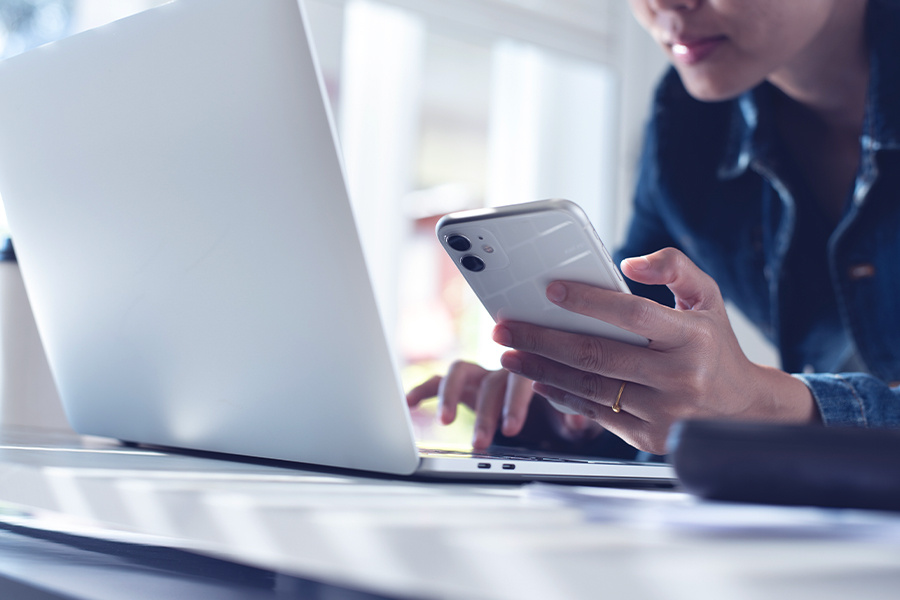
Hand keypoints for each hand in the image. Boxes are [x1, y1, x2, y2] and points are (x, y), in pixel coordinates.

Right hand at [406, 363, 598, 449]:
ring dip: (451, 395)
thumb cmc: (561, 411)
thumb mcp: (574, 419)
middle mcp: (505, 367)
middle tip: (482, 442)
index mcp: (534, 371)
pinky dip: (424, 389)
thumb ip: (576, 419)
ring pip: (460, 373)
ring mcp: (481, 374)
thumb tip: (578, 422)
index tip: (511, 427)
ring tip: (444, 421)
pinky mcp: (463, 384)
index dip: (514, 402)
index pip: (522, 379)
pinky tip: (411, 403)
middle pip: (490, 382)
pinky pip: (439, 380)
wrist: (550, 404)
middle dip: (484, 413)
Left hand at [492, 247, 817, 454]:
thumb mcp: (707, 298)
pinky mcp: (648, 437)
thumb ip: (675, 266)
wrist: (743, 409)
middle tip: (505, 327)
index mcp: (691, 337)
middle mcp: (677, 376)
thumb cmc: (715, 346)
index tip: (551, 290)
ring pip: (588, 387)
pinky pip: (594, 413)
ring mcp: (662, 411)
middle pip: (596, 355)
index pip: (632, 314)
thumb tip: (630, 264)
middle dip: (542, 339)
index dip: (588, 301)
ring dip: (541, 370)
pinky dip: (561, 396)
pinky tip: (538, 381)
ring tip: (510, 354)